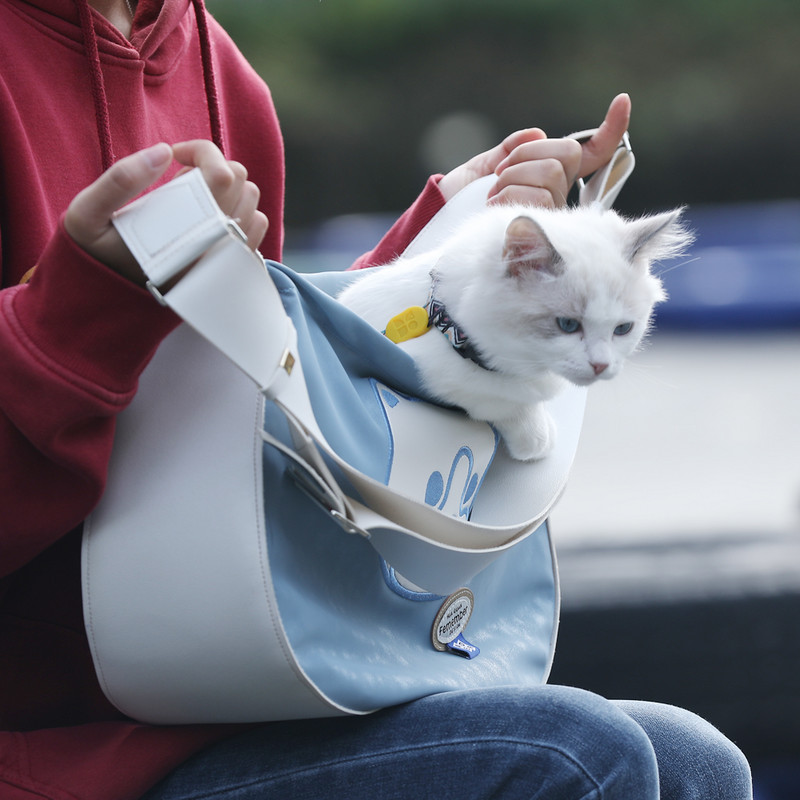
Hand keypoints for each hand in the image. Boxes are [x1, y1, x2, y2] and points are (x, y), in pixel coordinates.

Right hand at [64, 141, 268, 285]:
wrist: (108, 303)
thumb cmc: (96, 255)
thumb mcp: (88, 215)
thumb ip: (121, 179)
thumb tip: (163, 152)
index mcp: (183, 232)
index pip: (220, 174)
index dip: (200, 151)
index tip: (175, 155)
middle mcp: (213, 249)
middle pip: (240, 181)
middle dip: (211, 167)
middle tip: (180, 181)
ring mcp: (226, 260)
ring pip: (251, 201)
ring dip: (226, 189)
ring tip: (192, 201)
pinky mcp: (230, 269)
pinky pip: (255, 228)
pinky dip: (237, 213)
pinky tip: (207, 219)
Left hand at [437, 93, 631, 208]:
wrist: (440, 220)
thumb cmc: (461, 198)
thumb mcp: (486, 166)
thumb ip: (512, 149)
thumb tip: (537, 135)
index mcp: (550, 178)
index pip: (588, 153)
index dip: (609, 129)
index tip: (623, 101)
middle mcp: (558, 198)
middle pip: (564, 157)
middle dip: (524, 158)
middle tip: (499, 176)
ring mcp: (552, 216)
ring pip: (550, 175)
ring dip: (512, 179)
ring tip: (494, 196)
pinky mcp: (541, 232)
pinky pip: (535, 198)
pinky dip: (507, 196)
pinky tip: (494, 210)